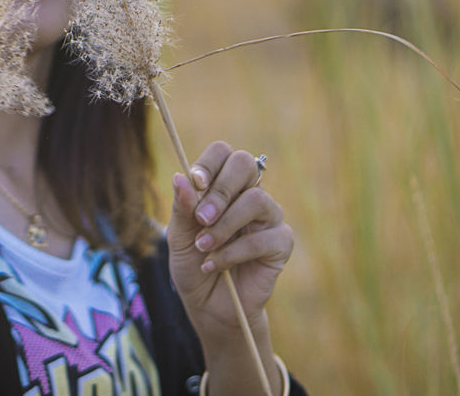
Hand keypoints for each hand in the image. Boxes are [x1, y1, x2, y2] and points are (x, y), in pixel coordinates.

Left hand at [167, 144, 292, 341]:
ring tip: (203, 246)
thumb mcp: (178, 237)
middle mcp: (248, 194)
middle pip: (245, 164)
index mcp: (221, 185)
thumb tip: (181, 177)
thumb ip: (182, 208)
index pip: (222, 153)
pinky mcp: (281, 243)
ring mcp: (269, 217)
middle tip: (201, 218)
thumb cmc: (193, 265)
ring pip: (256, 200)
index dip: (209, 164)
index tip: (194, 183)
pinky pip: (264, 238)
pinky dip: (234, 253)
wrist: (208, 306)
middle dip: (220, 190)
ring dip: (225, 225)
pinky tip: (215, 265)